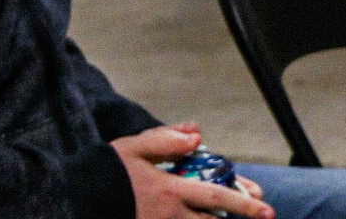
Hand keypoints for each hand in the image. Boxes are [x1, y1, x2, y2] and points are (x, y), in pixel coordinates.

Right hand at [111, 125, 272, 218]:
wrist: (80, 197)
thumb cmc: (106, 171)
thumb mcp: (133, 147)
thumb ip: (166, 139)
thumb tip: (196, 134)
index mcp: (170, 190)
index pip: (216, 195)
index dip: (244, 202)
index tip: (266, 204)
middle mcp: (172, 214)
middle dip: (241, 217)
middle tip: (265, 215)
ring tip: (231, 215)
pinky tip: (205, 217)